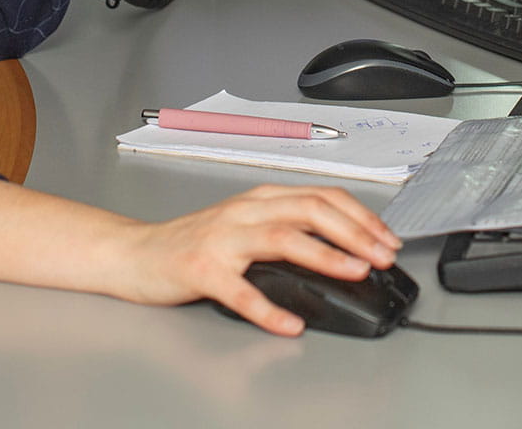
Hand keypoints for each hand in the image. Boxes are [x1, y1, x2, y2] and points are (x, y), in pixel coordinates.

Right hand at [110, 185, 402, 335]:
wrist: (135, 254)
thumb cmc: (192, 243)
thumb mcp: (244, 226)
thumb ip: (285, 230)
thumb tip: (340, 250)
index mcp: (260, 200)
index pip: (320, 196)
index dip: (359, 216)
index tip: (386, 239)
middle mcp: (244, 212)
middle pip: (309, 210)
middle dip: (354, 232)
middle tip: (382, 255)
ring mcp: (222, 239)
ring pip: (282, 238)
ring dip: (325, 255)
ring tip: (354, 272)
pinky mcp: (201, 270)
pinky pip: (240, 291)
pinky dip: (268, 309)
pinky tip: (290, 324)